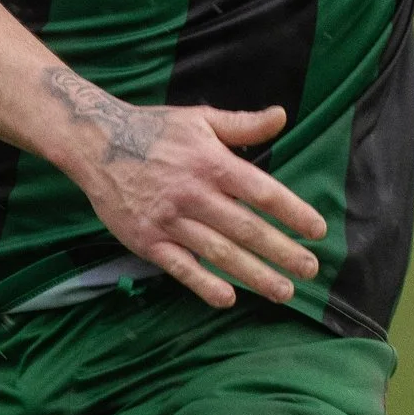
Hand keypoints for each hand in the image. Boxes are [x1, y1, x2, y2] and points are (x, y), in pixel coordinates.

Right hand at [41, 67, 326, 307]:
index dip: (292, 212)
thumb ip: (243, 124)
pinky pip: (180, 267)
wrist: (95, 143)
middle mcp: (194, 194)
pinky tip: (227, 299)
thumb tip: (282, 115)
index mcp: (212, 163)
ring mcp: (169, 220)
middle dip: (282, 252)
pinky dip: (203, 284)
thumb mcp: (200, 119)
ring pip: (219, 253)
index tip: (317, 230)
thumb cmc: (154, 130)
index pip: (262, 192)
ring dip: (254, 274)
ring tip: (283, 291)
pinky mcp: (146, 240)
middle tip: (310, 270)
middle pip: (247, 228)